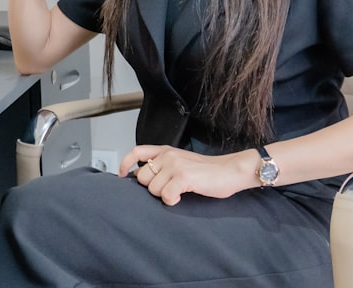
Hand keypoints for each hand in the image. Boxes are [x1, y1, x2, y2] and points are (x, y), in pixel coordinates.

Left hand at [118, 145, 259, 205]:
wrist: (230, 170)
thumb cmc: (208, 171)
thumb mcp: (181, 162)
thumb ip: (163, 165)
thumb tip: (144, 177)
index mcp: (166, 150)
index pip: (137, 152)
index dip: (125, 164)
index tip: (121, 175)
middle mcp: (168, 155)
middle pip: (142, 178)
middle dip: (152, 188)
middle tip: (168, 189)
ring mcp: (175, 165)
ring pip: (153, 189)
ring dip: (164, 195)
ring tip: (179, 192)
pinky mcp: (184, 177)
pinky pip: (166, 196)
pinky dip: (171, 201)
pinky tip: (180, 198)